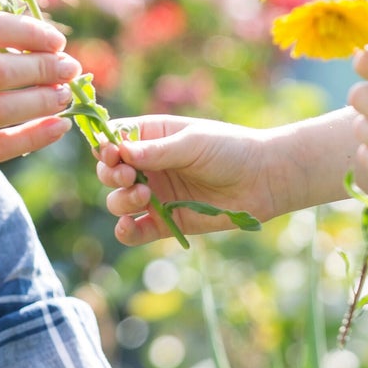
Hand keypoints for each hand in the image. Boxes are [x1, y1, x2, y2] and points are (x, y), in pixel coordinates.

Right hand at [95, 116, 276, 245]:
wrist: (263, 180)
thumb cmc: (230, 150)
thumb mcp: (193, 143)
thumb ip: (157, 150)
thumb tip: (121, 152)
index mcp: (152, 137)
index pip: (113, 139)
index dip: (105, 146)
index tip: (112, 154)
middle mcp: (148, 166)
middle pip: (109, 171)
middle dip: (111, 174)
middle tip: (128, 176)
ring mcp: (155, 195)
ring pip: (118, 201)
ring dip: (121, 199)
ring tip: (144, 195)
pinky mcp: (165, 222)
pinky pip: (134, 231)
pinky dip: (125, 230)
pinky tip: (129, 225)